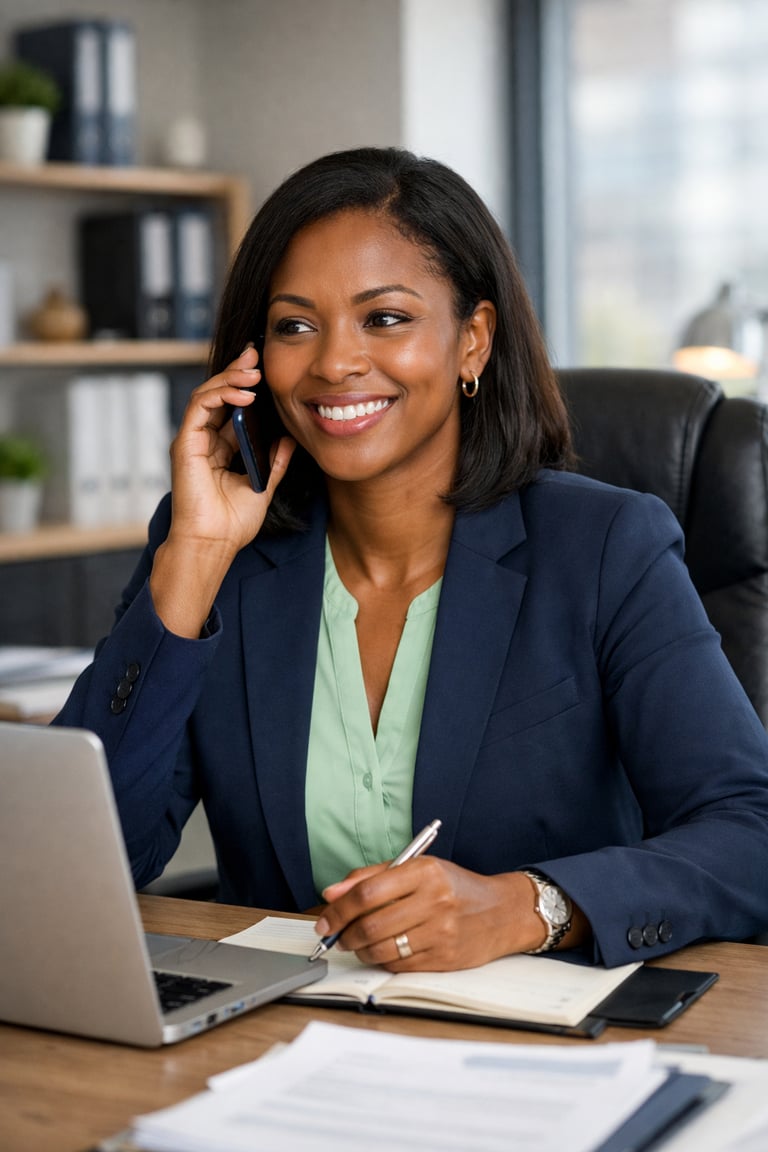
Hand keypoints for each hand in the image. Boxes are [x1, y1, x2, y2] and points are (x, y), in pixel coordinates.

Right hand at [149, 345, 294, 637]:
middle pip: (218, 394)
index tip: (264, 364)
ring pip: (207, 394)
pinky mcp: (185, 444)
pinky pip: (199, 407)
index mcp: (221, 448)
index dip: (245, 383)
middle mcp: (205, 440)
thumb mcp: (263, 485)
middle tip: (256, 352)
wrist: (213, 543)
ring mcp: (193, 440)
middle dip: (237, 370)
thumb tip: (289, 437)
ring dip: (230, 378)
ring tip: (253, 370)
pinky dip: (220, 395)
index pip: (232, 406)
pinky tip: (244, 394)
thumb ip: (275, 461)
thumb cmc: (233, 523)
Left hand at [314, 858, 560, 970]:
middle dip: (344, 935)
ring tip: (359, 944)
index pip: (367, 892)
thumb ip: (371, 877)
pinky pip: (399, 965)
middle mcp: (434, 901)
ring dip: (361, 950)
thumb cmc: (453, 887)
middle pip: (370, 925)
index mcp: (424, 872)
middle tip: (337, 936)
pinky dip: (382, 960)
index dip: (339, 909)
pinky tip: (383, 951)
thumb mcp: (417, 868)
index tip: (325, 919)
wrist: (501, 912)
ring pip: (381, 949)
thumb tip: (331, 894)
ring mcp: (441, 933)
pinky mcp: (444, 959)